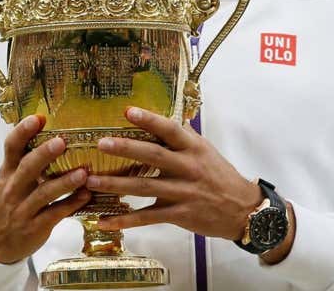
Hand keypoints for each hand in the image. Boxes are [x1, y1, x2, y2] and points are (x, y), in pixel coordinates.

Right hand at [0, 115, 91, 263]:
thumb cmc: (8, 204)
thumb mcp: (10, 181)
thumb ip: (26, 160)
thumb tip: (51, 130)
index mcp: (7, 173)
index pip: (11, 149)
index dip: (22, 132)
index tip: (37, 118)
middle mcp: (12, 189)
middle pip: (26, 169)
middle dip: (43, 155)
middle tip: (62, 141)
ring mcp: (22, 210)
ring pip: (43, 194)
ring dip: (64, 182)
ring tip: (83, 172)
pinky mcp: (35, 227)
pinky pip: (55, 214)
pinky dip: (71, 204)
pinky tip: (86, 195)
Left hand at [85, 107, 261, 240]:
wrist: (242, 209)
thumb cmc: (221, 177)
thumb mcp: (206, 152)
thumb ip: (184, 139)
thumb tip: (163, 120)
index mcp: (194, 149)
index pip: (170, 130)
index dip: (149, 120)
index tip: (127, 111)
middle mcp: (188, 168)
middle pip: (153, 156)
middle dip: (126, 149)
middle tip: (101, 143)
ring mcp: (184, 192)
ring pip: (145, 187)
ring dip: (116, 185)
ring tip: (91, 181)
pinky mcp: (180, 215)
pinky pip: (148, 217)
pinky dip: (125, 220)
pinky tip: (105, 220)